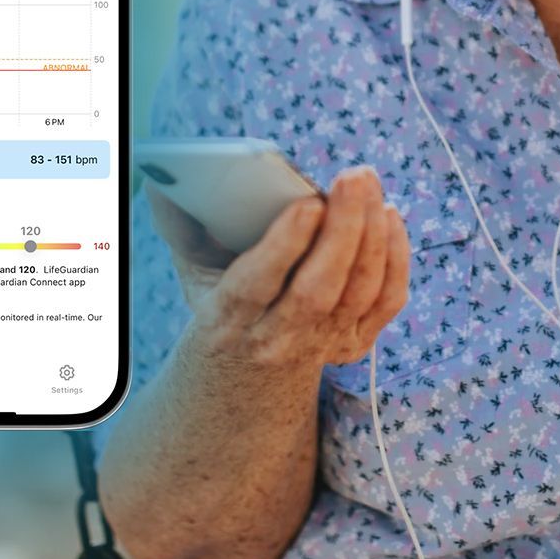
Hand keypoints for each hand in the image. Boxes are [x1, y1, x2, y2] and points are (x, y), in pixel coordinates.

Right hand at [147, 164, 410, 374]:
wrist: (243, 382)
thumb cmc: (218, 307)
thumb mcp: (193, 276)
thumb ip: (182, 227)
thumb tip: (164, 179)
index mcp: (226, 322)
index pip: (257, 286)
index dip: (285, 244)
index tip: (308, 202)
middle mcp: (276, 340)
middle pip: (318, 289)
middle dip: (343, 228)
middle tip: (354, 175)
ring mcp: (319, 346)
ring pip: (358, 292)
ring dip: (373, 234)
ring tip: (368, 184)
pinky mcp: (352, 346)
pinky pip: (386, 302)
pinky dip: (396, 259)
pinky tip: (389, 217)